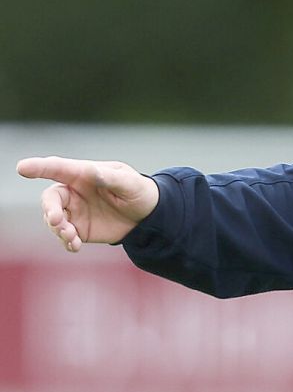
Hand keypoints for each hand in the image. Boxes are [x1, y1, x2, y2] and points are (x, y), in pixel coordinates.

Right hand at [16, 157, 159, 252]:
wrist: (149, 216)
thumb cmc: (139, 191)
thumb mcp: (129, 182)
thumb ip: (110, 177)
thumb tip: (91, 171)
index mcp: (85, 174)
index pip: (59, 168)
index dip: (40, 167)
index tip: (22, 167)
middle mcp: (75, 191)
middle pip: (50, 198)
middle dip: (49, 210)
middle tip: (57, 221)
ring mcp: (75, 211)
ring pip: (54, 219)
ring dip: (58, 229)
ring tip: (72, 237)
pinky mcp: (79, 229)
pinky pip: (64, 236)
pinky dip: (66, 241)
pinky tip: (75, 246)